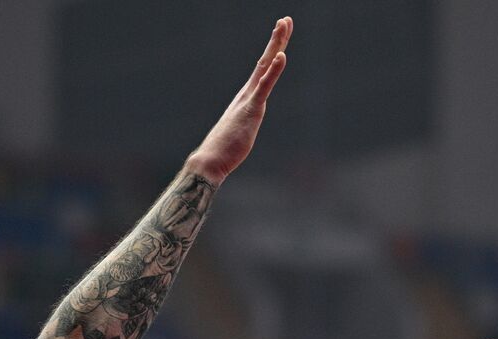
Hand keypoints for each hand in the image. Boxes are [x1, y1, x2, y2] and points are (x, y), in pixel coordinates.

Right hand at [186, 17, 291, 184]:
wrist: (211, 159)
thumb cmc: (225, 149)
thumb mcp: (240, 132)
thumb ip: (245, 123)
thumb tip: (244, 125)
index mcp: (246, 97)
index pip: (263, 70)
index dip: (274, 51)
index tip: (281, 34)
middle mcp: (247, 93)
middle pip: (265, 61)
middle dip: (276, 39)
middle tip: (285, 20)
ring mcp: (248, 99)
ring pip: (265, 67)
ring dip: (276, 45)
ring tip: (283, 26)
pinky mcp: (251, 109)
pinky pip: (265, 86)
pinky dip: (274, 70)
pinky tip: (282, 56)